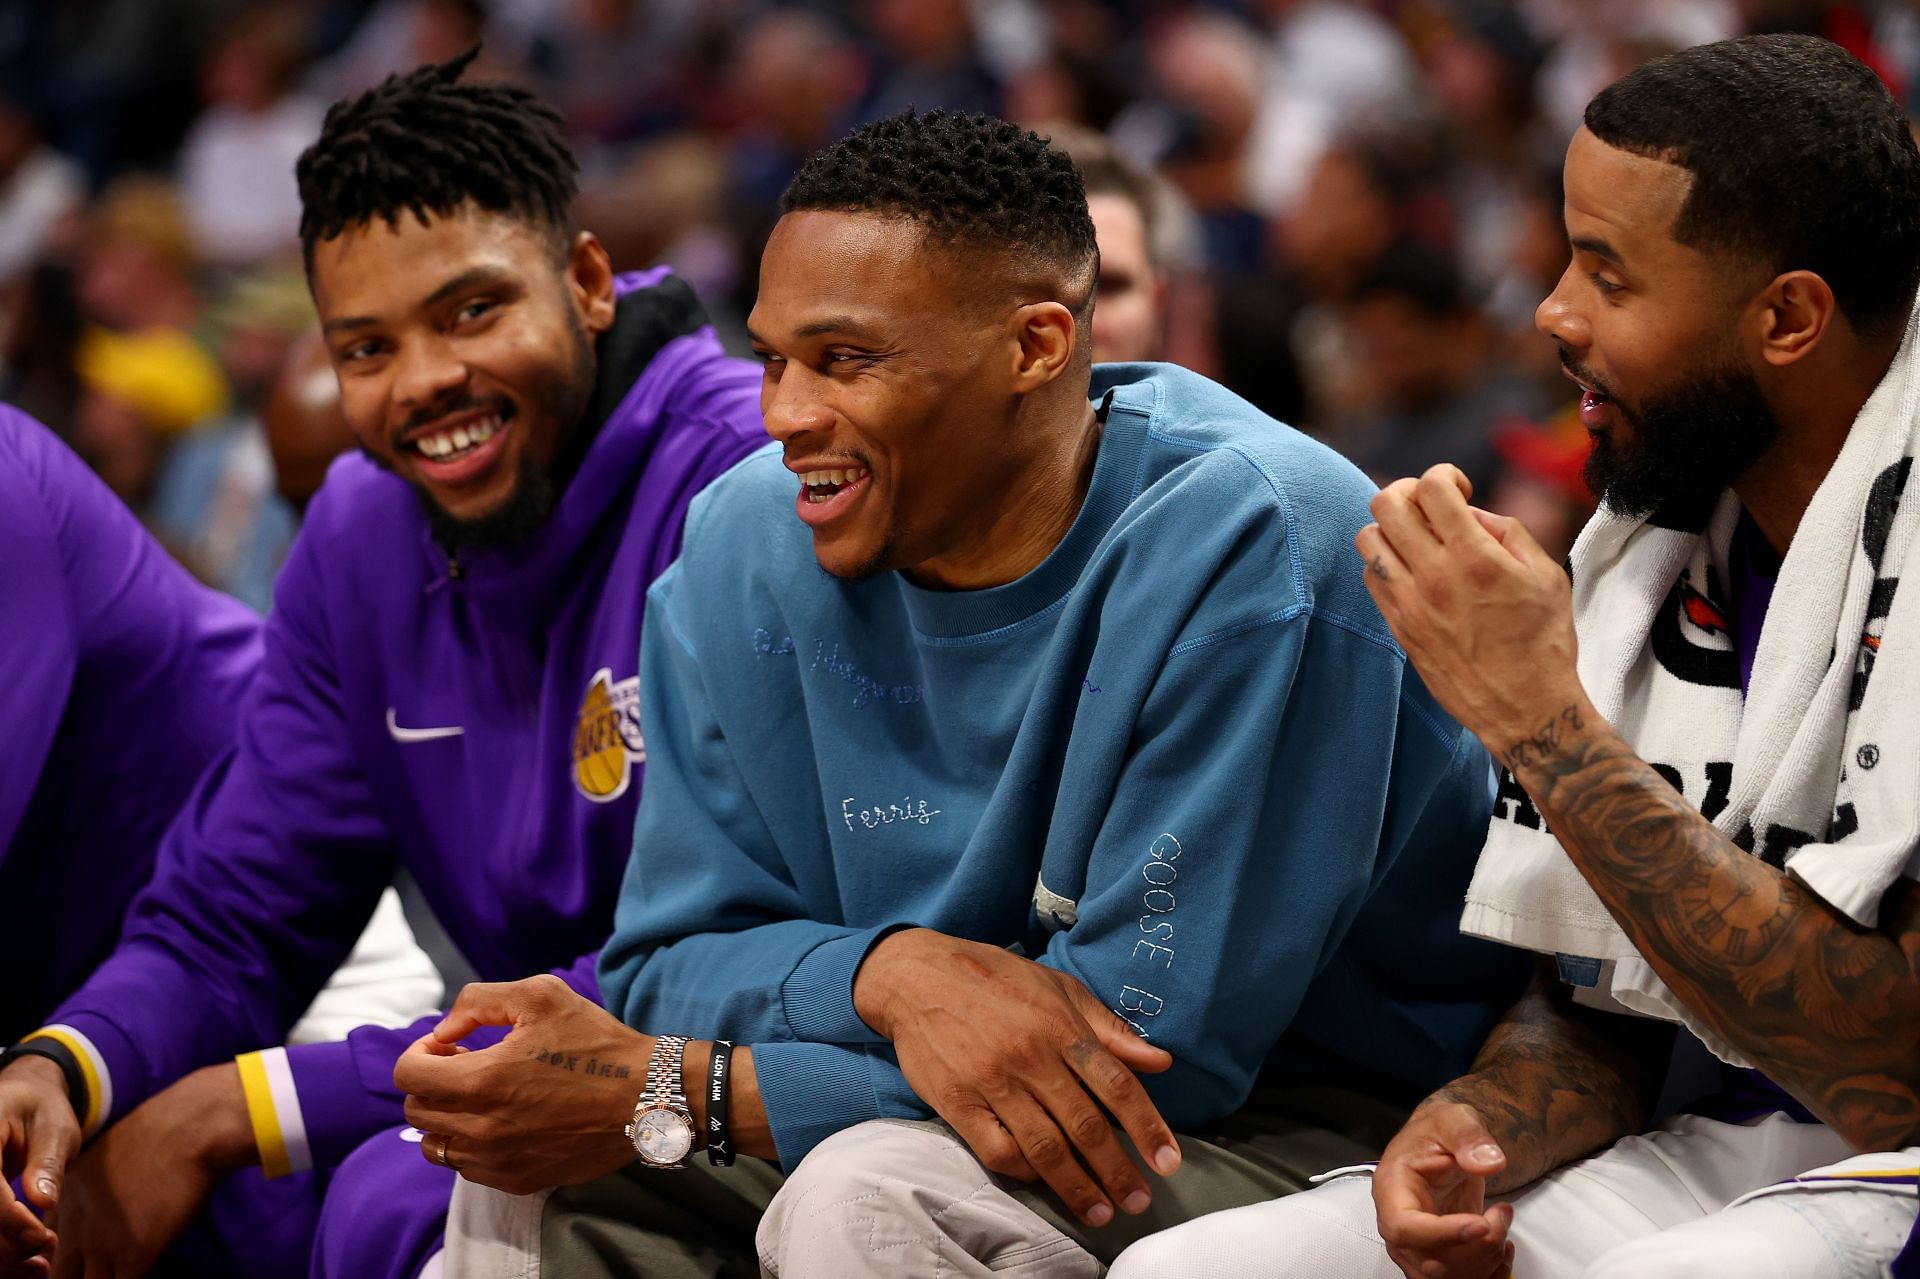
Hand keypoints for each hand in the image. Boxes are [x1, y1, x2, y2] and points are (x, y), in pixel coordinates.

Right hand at [1, 1056, 76, 1276]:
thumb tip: (43, 1201)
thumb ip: (46, 1163)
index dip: (8, 1219)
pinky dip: (2, 1258)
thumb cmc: (41, 1110)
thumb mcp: (54, 1128)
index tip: (41, 1236)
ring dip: (3, 1258)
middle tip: (46, 1245)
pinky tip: (29, 1264)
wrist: (23, 1099)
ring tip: (40, 1262)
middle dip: (6, 1244)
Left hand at [46, 1064, 253, 1278]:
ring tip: (126, 1271)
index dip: (69, 1260)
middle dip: (79, 1277)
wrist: (189, 1126)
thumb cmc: (162, 1134)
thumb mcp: (107, 1158)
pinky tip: (149, 1268)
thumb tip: (110, 1209)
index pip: (49, 1248)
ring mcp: (102, 1242)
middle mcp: (75, 1225)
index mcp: (65, 1201)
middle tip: (108, 1269)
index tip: (91, 1259)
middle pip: (61, 1275)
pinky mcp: (136, 1253)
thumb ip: (95, 1191)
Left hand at [394, 975, 649, 1195]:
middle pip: (417, 1111)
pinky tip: (503, 1120)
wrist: (648, 1096)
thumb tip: (445, 1031)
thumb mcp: (541, 995)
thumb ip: (478, 1002)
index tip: (449, 1046)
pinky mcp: (518, 1180)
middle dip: (433, 1082)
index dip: (420, 1053)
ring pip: (436, 1146)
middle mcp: (483, 1127)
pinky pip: (467, 1168)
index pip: (408, 1075)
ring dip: (446, 1117)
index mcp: (483, 1080)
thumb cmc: (597, 1042)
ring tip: (481, 1096)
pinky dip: (471, 1144)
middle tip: (467, 1064)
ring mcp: (499, 1160)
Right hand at [853, 928, 1179, 1228]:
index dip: (1147, 1127)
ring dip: (1078, 1186)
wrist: (916, 976)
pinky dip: (1024, 1172)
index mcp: (1060, 1026)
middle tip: (1138, 1202)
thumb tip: (1160, 1061)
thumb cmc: (994, 977)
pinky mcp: (958, 1103)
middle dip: (1118, 1170)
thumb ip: (1109, 1029)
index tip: (1168, 1161)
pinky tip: (1044, 1184)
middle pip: (1085, 1125)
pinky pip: (998, 1150)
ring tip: (1100, 1212)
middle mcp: (1030, 1057)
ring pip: (1045, 1147)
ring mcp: (992, 1083)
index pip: (1116, 1084)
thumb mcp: (1058, 988)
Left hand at [1357, 465, 1588, 761]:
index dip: (1444, 474)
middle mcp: (1434, 577)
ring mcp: (1409, 604)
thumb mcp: (1546, 575)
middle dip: (1407, 491)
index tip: (1459, 489)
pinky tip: (1411, 570)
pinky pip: (1371, 576)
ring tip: (1417, 538)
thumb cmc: (1544, 642)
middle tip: (1429, 506)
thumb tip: (1468, 512)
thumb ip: (1506, 531)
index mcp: (1476, 558)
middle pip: (1386, 504)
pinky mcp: (1398, 627)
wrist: (1525, 709)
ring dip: (1390, 527)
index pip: (1431, 488)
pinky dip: (1384, 562)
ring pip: (1367, 538)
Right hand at [1373, 1101, 1514, 1278]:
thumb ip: (1469, 1136)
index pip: (1405, 1227)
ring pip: (1446, 1278)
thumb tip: (1488, 1162)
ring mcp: (1416, 1248)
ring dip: (1486, 1261)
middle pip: (1430, 1262)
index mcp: (1392, 1190)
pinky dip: (1490, 1272)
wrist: (1440, 1147)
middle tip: (1501, 1215)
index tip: (1480, 1224)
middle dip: (1477, 1247)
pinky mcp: (1436, 1259)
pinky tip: (1501, 1245)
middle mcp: (1398, 1227)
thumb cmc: (1438, 1134)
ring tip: (1502, 1223)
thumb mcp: (1453, 1119)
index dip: (1442, 1234)